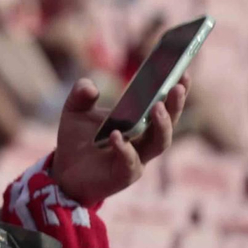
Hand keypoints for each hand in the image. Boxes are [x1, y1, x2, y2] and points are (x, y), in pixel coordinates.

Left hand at [51, 77, 186, 204]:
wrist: (64, 170)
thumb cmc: (77, 139)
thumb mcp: (74, 111)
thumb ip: (80, 95)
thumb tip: (90, 86)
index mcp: (138, 123)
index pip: (163, 106)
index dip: (175, 91)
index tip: (183, 72)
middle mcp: (143, 141)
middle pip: (169, 123)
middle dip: (175, 105)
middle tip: (177, 87)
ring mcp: (138, 159)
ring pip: (159, 143)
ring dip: (161, 125)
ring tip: (156, 107)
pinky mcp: (124, 175)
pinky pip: (131, 162)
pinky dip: (125, 148)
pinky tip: (116, 135)